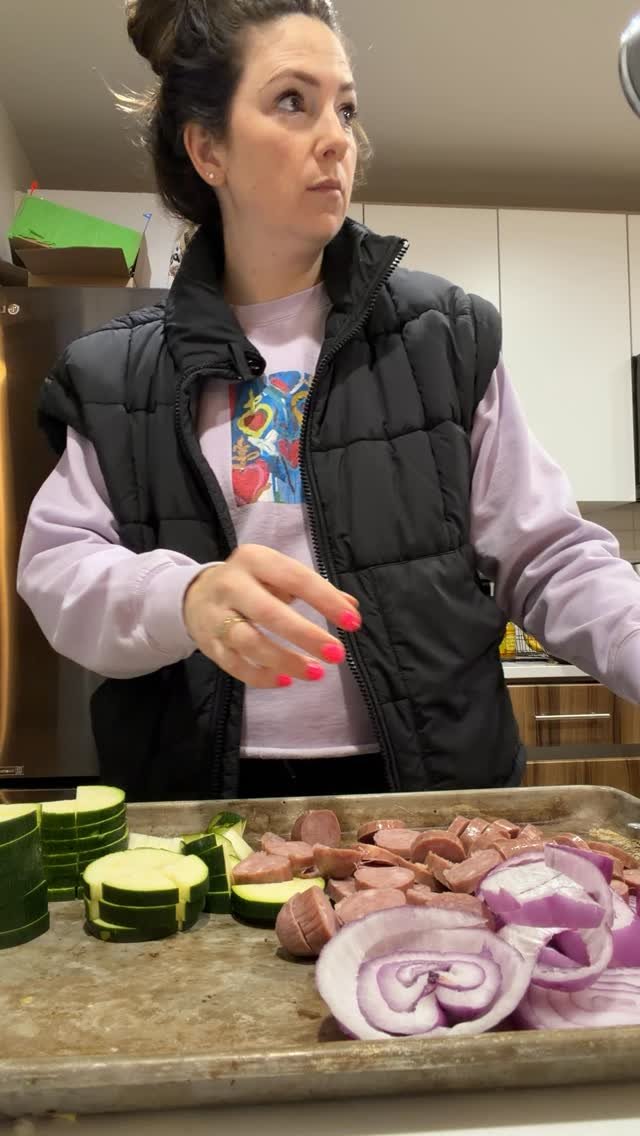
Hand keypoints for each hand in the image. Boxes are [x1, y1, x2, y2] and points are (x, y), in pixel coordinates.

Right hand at [183, 544, 360, 688]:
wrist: (194, 594)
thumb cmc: (250, 583)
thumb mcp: (278, 575)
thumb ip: (314, 589)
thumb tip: (351, 608)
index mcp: (254, 560)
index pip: (295, 578)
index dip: (325, 600)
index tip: (352, 622)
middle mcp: (232, 585)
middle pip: (269, 613)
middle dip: (305, 635)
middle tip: (337, 654)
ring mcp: (217, 616)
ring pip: (250, 642)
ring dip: (285, 660)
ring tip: (316, 673)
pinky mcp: (209, 644)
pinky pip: (235, 664)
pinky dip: (261, 676)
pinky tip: (286, 680)